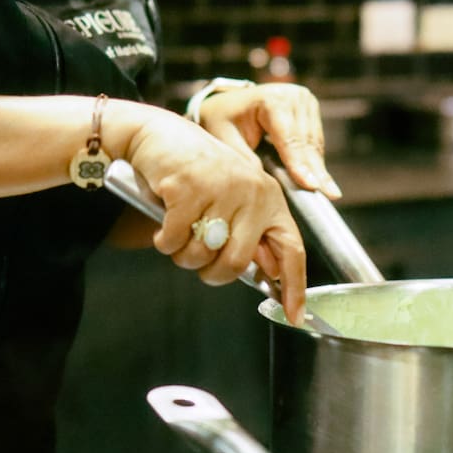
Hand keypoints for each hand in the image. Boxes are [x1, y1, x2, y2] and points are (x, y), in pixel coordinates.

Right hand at [123, 108, 307, 321]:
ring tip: (179, 232)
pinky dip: (164, 240)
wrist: (158, 136)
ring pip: (203, 254)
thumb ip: (251, 233)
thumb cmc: (195, 174)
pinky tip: (163, 222)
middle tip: (198, 263)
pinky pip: (174, 239)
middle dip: (212, 273)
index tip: (294, 316)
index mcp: (268, 197)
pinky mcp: (189, 186)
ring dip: (183, 255)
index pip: (291, 248)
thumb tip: (267, 272)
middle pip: (238, 262)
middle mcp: (252, 190)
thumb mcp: (232, 201)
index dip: (294, 287)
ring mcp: (221, 187)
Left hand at [195, 82, 340, 198]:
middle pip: (306, 141)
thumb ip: (244, 158)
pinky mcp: (310, 109)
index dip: (299, 164)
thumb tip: (267, 183)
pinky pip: (315, 141)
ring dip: (320, 169)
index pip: (289, 138)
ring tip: (330, 193)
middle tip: (329, 196)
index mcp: (271, 99)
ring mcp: (304, 101)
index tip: (310, 186)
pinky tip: (323, 181)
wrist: (228, 103)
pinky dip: (316, 161)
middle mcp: (293, 96)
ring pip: (315, 142)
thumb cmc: (223, 121)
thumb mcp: (225, 139)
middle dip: (315, 171)